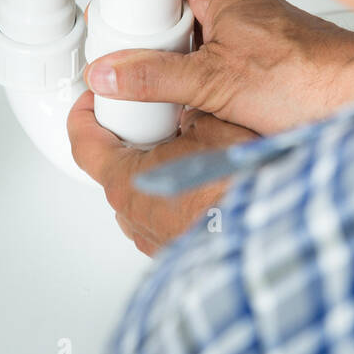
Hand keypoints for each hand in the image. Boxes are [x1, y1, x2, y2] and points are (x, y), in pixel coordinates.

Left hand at [67, 90, 256, 255]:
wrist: (269, 231)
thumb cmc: (239, 187)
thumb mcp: (214, 122)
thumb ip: (190, 110)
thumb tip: (191, 107)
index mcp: (128, 179)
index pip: (85, 145)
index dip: (84, 116)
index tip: (92, 102)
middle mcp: (133, 213)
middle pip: (114, 170)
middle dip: (132, 144)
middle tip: (156, 123)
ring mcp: (153, 236)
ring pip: (140, 196)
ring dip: (154, 175)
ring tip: (185, 156)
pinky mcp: (176, 251)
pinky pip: (163, 219)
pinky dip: (174, 200)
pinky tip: (202, 186)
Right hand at [83, 0, 353, 135]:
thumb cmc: (313, 77)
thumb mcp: (215, 82)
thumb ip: (156, 77)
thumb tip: (112, 73)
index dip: (131, 4)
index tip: (107, 27)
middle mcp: (241, 9)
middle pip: (175, 21)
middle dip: (154, 49)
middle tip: (134, 74)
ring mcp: (257, 39)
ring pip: (200, 50)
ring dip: (183, 74)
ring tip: (172, 99)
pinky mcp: (270, 68)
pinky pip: (223, 72)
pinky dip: (208, 90)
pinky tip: (206, 113)